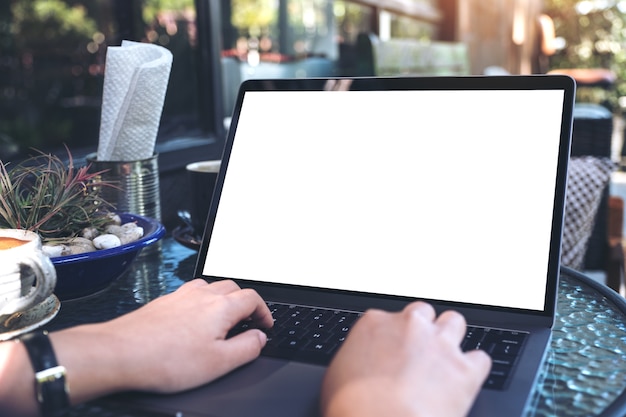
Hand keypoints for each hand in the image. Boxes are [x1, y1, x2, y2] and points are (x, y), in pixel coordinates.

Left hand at [53, 279, 273, 400]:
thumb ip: (246, 348)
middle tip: (248, 322)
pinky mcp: (163, 302)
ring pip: (210, 287)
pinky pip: (190, 294)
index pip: (253, 298)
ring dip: (222, 299)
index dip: (264, 312)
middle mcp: (202, 294)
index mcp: (221, 307)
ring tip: (222, 320)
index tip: (265, 325)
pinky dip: (201, 302)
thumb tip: (260, 338)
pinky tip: (193, 321)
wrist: (119, 353)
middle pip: (233, 288)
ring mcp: (180, 295)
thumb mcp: (218, 363)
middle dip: (245, 303)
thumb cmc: (166, 360)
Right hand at [320, 302, 491, 416]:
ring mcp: (440, 344)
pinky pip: (480, 358)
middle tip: (418, 352)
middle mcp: (410, 325)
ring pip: (455, 322)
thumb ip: (354, 357)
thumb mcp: (337, 374)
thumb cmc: (351, 406)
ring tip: (445, 360)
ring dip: (450, 338)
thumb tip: (358, 364)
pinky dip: (474, 368)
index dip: (392, 336)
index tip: (392, 351)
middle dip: (423, 329)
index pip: (388, 317)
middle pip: (423, 312)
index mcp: (375, 323)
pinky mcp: (465, 369)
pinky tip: (464, 380)